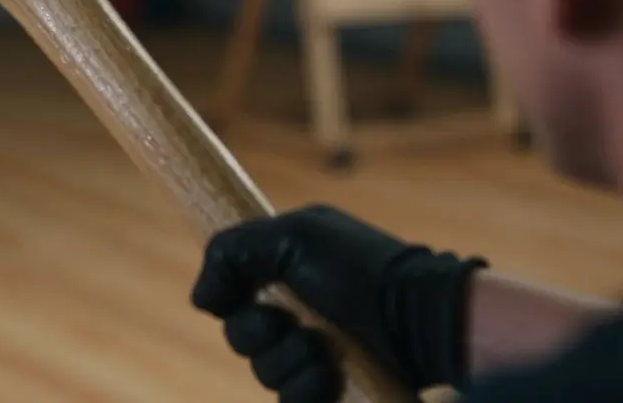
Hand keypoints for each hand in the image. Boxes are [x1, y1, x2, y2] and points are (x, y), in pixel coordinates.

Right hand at [191, 205, 487, 398]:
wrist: (421, 318)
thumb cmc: (362, 270)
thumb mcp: (294, 236)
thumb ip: (233, 251)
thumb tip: (201, 300)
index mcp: (287, 273)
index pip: (233, 296)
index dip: (230, 301)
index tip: (239, 296)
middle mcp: (298, 313)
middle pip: (241, 337)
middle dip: (257, 333)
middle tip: (288, 324)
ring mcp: (315, 355)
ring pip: (264, 373)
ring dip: (287, 362)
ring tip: (322, 352)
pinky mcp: (330, 390)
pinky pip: (291, 401)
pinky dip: (304, 391)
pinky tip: (327, 377)